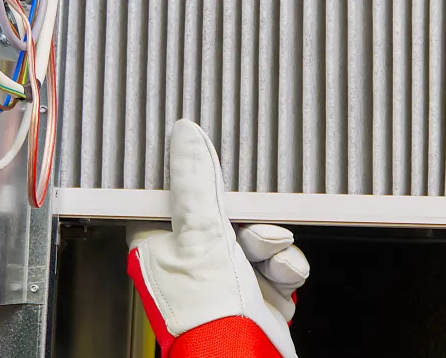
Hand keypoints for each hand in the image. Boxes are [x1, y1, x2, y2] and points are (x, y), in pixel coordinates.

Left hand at [126, 120, 308, 357]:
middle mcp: (190, 263)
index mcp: (159, 247)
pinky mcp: (258, 294)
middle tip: (251, 227)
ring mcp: (225, 280)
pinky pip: (279, 263)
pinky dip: (285, 269)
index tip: (215, 171)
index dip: (198, 183)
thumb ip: (196, 181)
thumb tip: (185, 133)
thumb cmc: (207, 312)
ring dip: (272, 245)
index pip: (175, 198)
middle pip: (225, 214)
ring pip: (258, 236)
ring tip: (268, 260)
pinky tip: (280, 279)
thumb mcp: (200, 232)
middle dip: (251, 220)